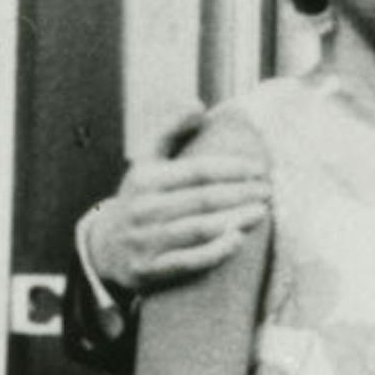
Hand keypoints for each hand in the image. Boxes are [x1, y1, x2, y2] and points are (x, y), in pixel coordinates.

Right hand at [92, 105, 273, 299]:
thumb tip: (198, 105)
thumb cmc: (140, 198)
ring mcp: (145, 241)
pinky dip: (216, 251)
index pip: (198, 170)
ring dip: (236, 219)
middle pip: (203, 199)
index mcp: (145, 178)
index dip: (233, 169)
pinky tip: (238, 240)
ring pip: (199, 229)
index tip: (260, 169)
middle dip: (241, 194)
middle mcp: (143, 209)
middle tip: (269, 191)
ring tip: (262, 212)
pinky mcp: (149, 269)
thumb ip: (171, 131)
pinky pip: (189, 261)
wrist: (104, 247)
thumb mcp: (147, 162)